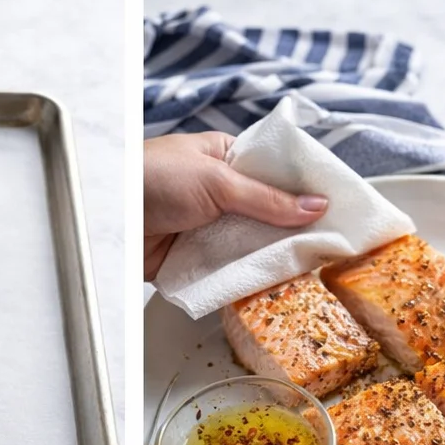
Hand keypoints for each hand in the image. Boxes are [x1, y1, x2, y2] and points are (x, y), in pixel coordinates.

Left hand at [144, 132, 327, 279]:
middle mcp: (222, 195)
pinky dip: (244, 278)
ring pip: (250, 246)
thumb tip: (315, 206)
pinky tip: (270, 285)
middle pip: (268, 216)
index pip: (277, 176)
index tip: (335, 210)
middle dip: (291, 232)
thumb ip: (267, 199)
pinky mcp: (196, 260)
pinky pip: (228, 271)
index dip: (305, 193)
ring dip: (269, 258)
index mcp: (228, 159)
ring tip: (308, 269)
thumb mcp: (218, 182)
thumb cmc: (151, 178)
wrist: (109, 216)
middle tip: (328, 247)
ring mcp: (210, 229)